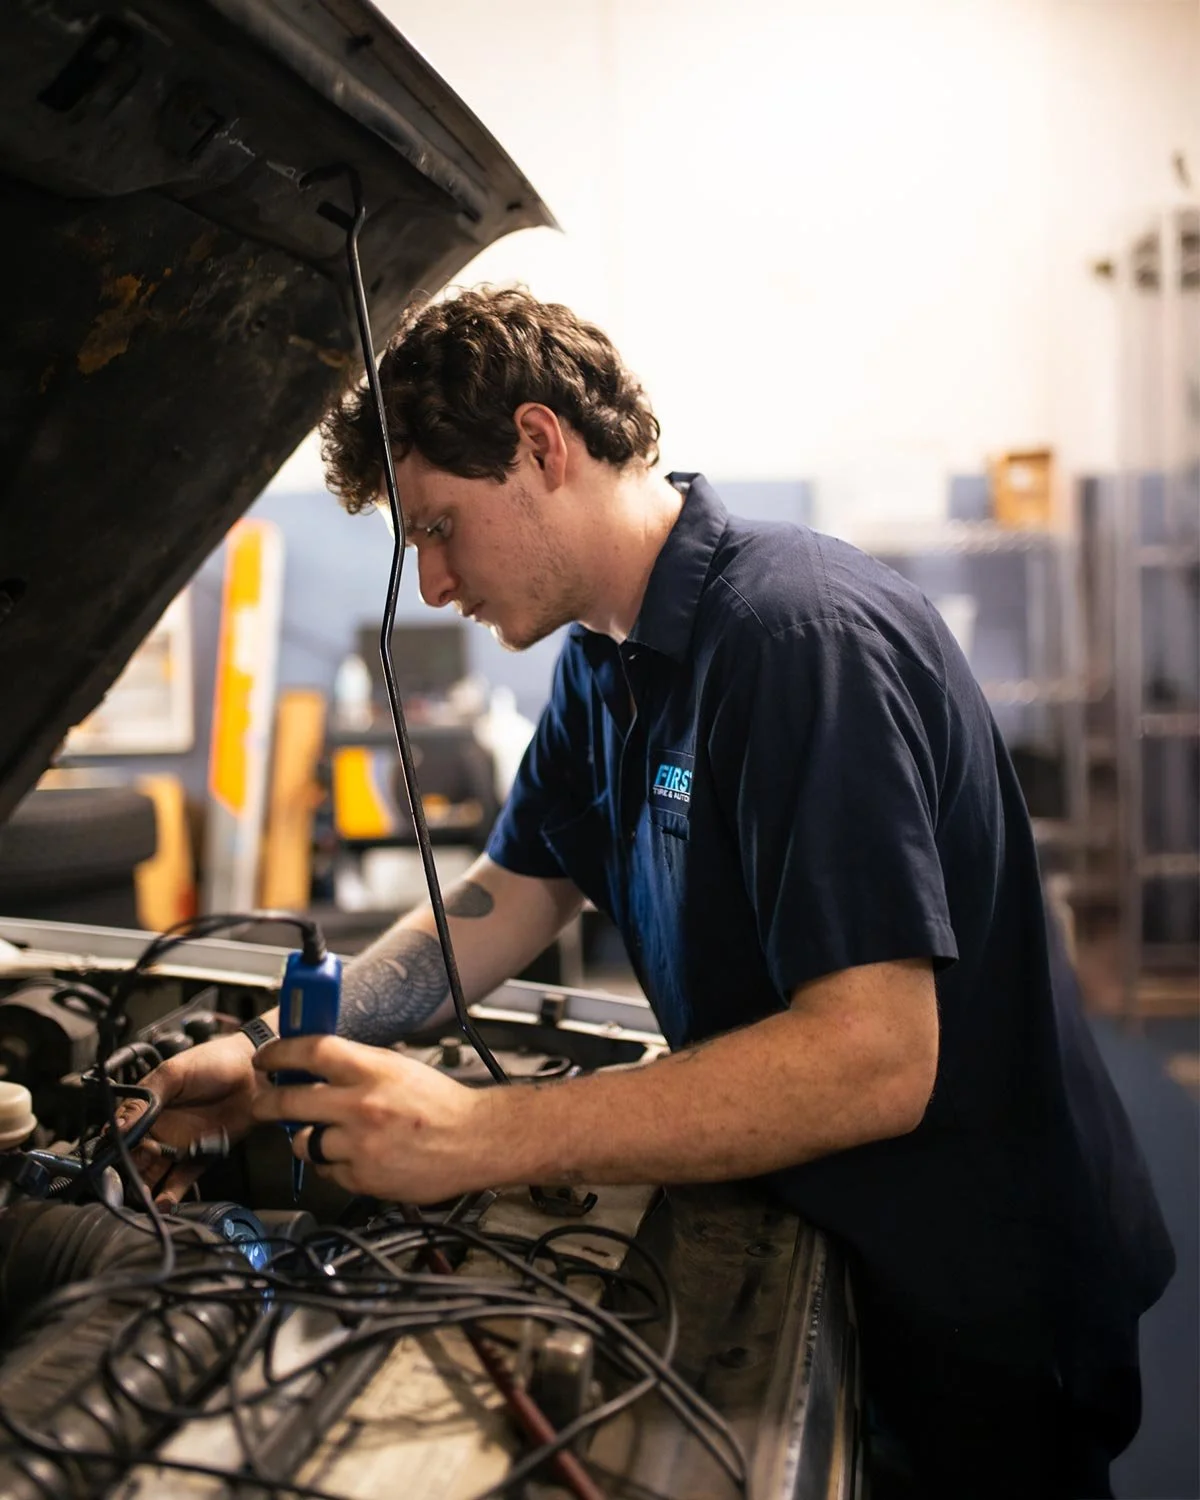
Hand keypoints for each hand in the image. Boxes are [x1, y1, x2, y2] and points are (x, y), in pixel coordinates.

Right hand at [118, 1031, 261, 1205]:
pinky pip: (181, 1180)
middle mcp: (158, 1129)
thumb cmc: (213, 1062)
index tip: (110, 1165)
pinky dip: (171, 1194)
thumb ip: (145, 1100)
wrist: (256, 1071)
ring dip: (145, 1189)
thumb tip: (116, 1127)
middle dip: (127, 1175)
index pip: (121, 1135)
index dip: (114, 1151)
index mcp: (147, 1108)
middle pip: (133, 1160)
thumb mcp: (173, 1074)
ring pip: (153, 1175)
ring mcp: (178, 1145)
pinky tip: (163, 1202)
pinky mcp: (200, 1157)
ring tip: (143, 1199)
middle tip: (127, 1185)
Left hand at [251, 1035, 489, 1202]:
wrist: (475, 1140)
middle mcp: (362, 1106)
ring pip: (303, 1142)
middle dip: (267, 1103)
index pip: (310, 1052)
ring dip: (306, 1138)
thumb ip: (356, 1067)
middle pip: (290, 1100)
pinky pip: (327, 1171)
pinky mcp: (364, 1177)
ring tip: (323, 1134)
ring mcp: (360, 1145)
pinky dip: (334, 1165)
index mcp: (373, 1070)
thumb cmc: (440, 1103)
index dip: (279, 1054)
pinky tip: (354, 1156)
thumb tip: (312, 1065)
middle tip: (263, 1104)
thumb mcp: (397, 1068)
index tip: (265, 1059)